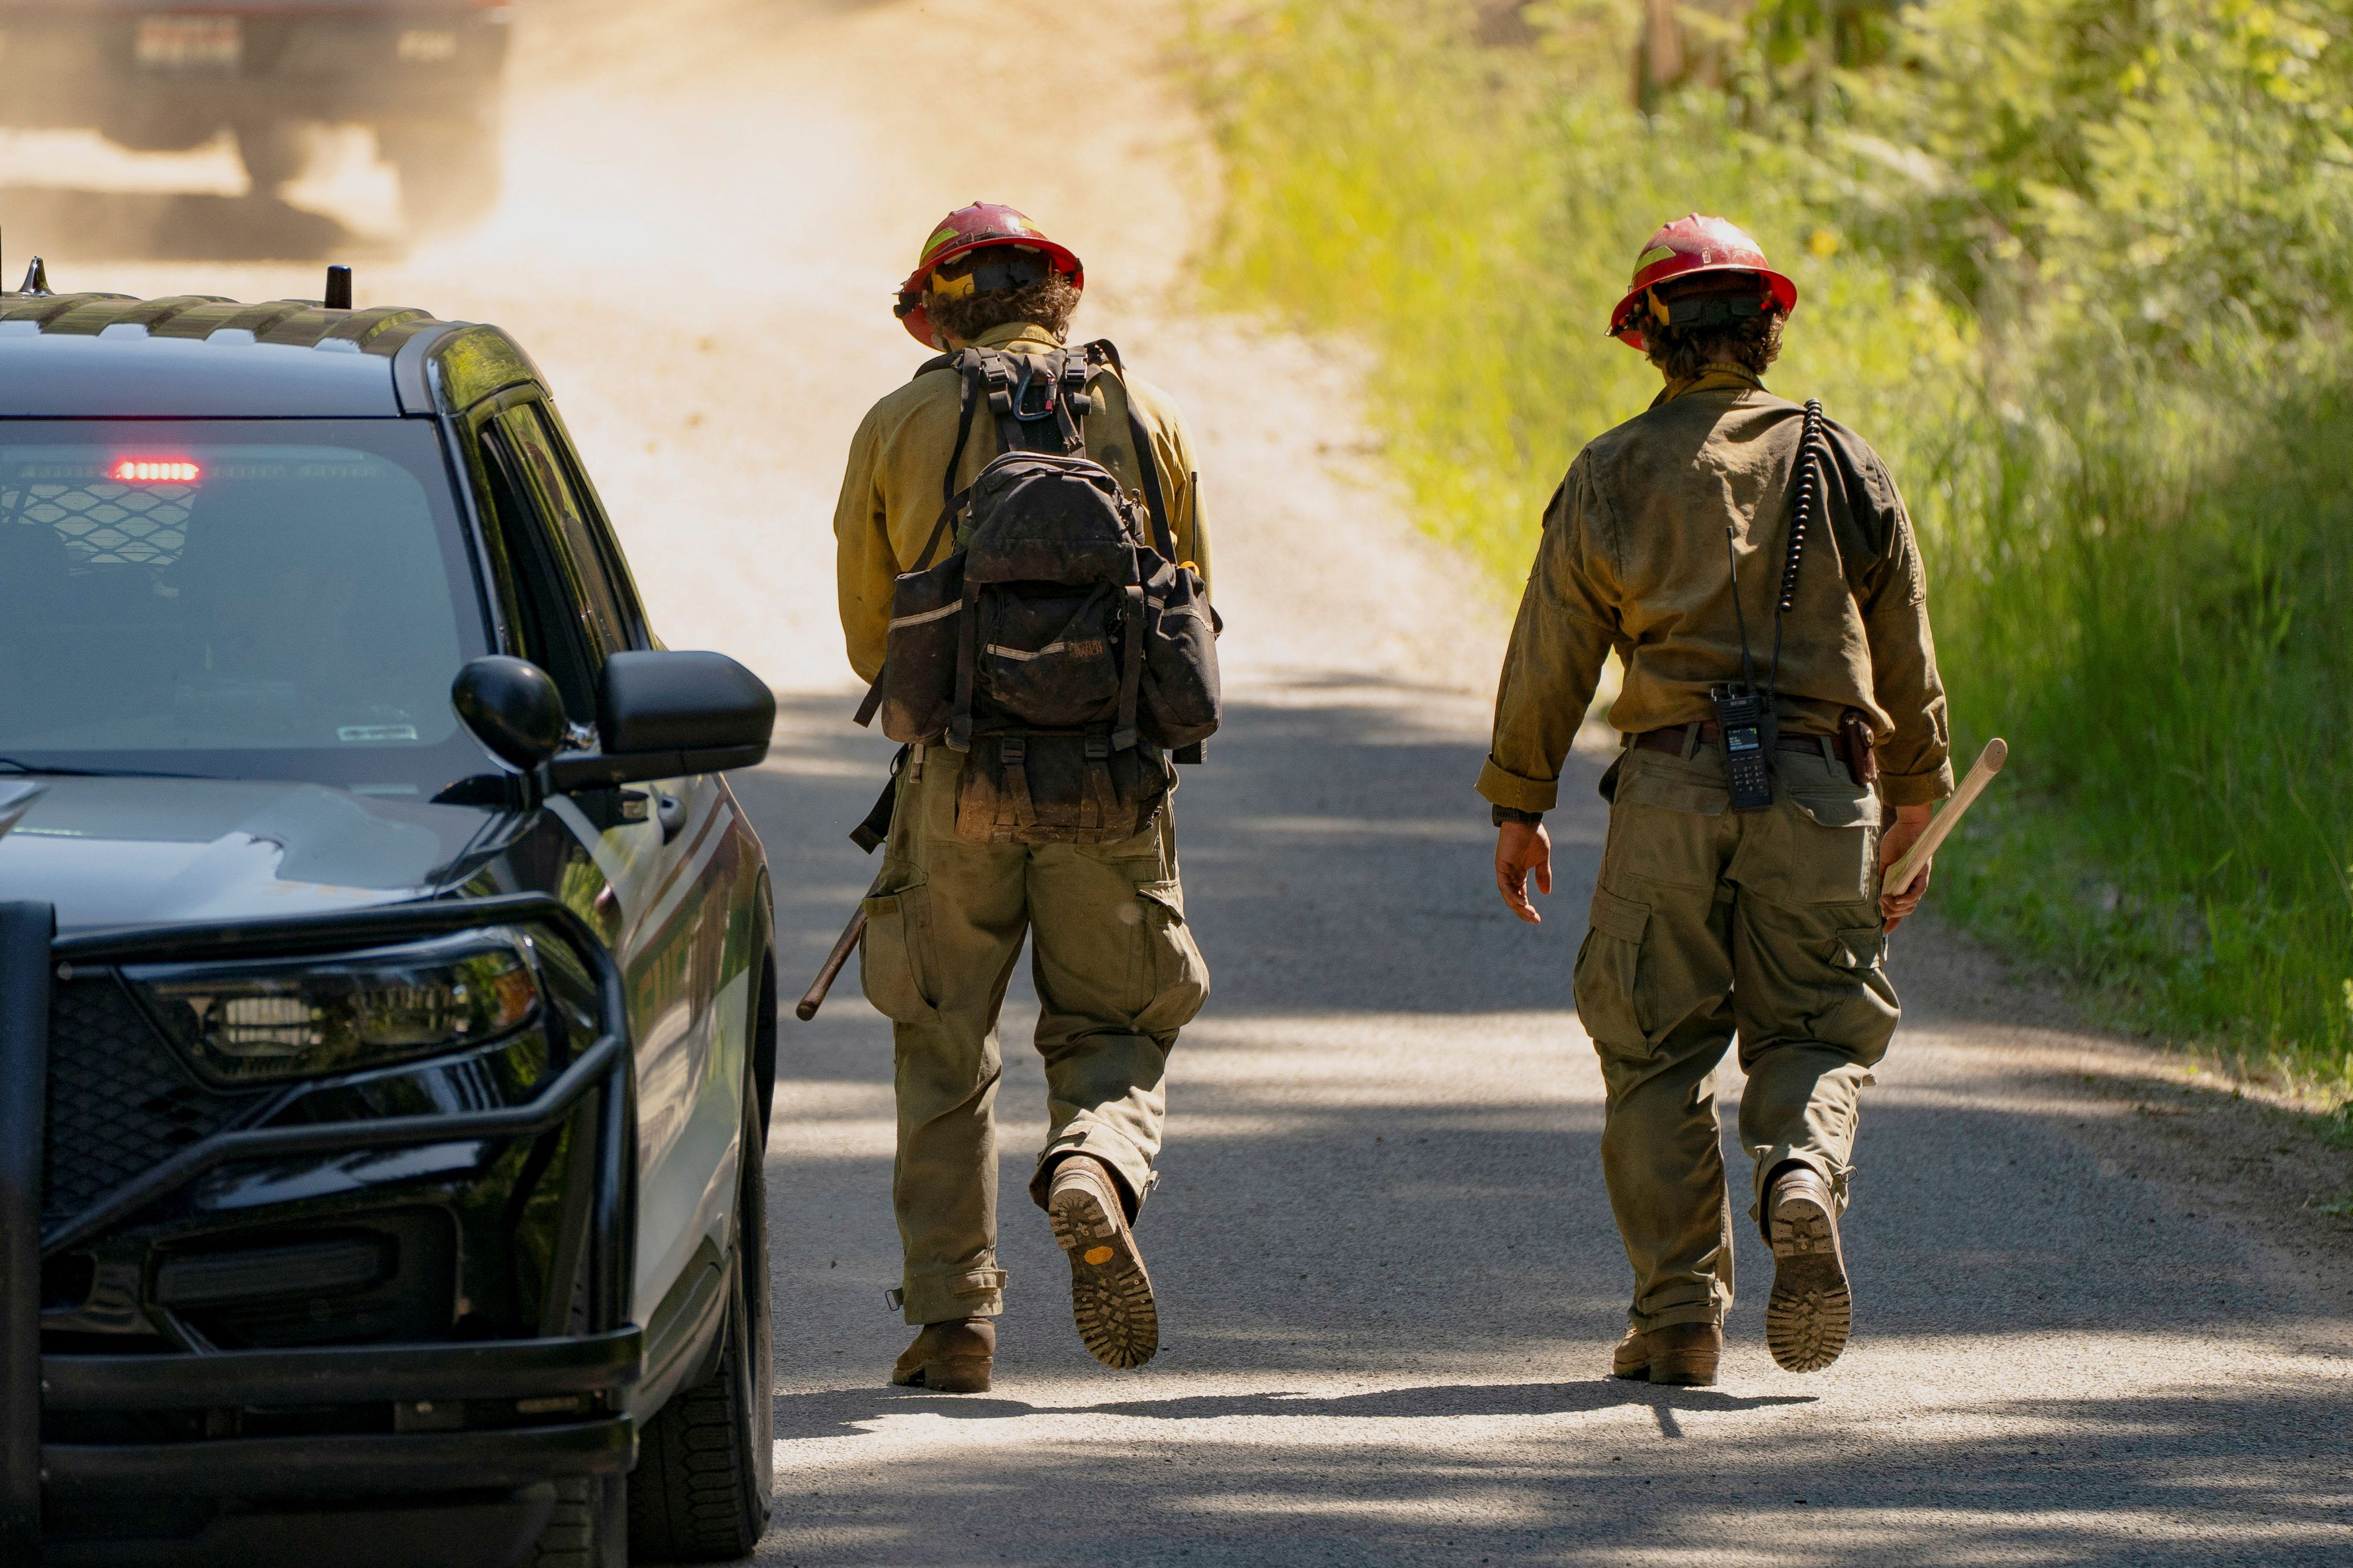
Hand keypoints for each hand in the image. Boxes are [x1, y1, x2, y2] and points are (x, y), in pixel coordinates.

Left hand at [1495, 820, 1552, 923]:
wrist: (1526, 820)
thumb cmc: (1534, 835)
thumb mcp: (1542, 858)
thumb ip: (1543, 875)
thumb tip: (1546, 893)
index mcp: (1519, 874)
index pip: (1521, 895)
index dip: (1528, 908)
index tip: (1537, 919)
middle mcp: (1510, 875)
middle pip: (1514, 899)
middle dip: (1523, 911)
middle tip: (1535, 920)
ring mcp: (1504, 871)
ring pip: (1508, 895)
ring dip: (1518, 906)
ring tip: (1529, 914)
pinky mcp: (1501, 866)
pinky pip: (1504, 885)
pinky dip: (1511, 895)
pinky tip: (1521, 902)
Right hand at [1878, 804, 1933, 931]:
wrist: (1907, 826)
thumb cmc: (1896, 842)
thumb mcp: (1883, 864)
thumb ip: (1881, 879)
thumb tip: (1876, 895)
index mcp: (1903, 884)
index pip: (1901, 906)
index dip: (1894, 920)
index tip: (1885, 930)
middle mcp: (1913, 885)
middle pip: (1907, 909)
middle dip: (1892, 914)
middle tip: (1881, 908)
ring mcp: (1919, 880)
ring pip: (1912, 904)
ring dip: (1897, 907)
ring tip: (1885, 902)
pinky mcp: (1923, 874)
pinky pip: (1918, 892)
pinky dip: (1907, 899)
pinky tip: (1895, 900)